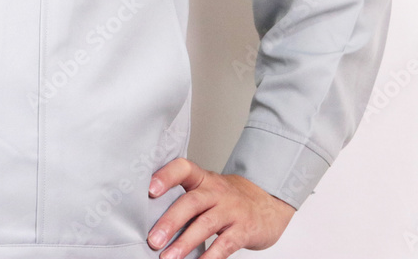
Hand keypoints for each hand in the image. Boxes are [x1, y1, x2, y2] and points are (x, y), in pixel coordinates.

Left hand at [147, 158, 295, 258]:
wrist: (269, 203)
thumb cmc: (227, 199)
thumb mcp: (207, 189)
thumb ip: (183, 198)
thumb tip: (148, 217)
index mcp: (203, 179)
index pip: (183, 168)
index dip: (166, 176)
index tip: (149, 190)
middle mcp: (216, 191)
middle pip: (191, 202)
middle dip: (170, 221)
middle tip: (153, 239)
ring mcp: (232, 210)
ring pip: (206, 224)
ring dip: (185, 243)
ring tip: (168, 258)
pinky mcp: (244, 230)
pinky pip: (225, 244)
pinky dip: (210, 257)